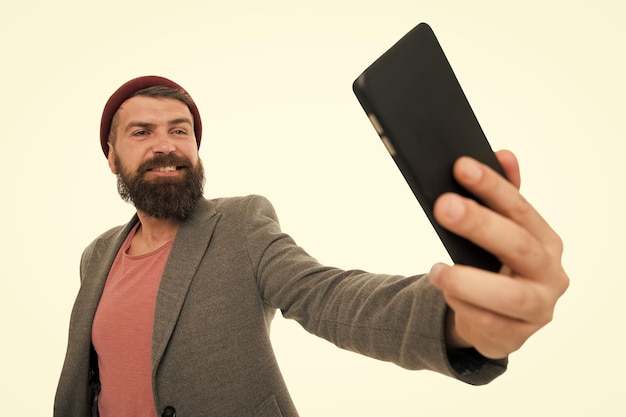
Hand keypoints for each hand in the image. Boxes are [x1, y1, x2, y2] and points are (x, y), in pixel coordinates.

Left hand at [428, 150, 568, 358]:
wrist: (499, 319)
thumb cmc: (498, 266)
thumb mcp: (501, 232)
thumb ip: (503, 196)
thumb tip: (504, 154)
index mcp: (546, 241)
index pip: (520, 209)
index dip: (492, 187)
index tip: (461, 166)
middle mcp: (550, 274)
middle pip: (518, 247)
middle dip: (480, 225)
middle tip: (443, 206)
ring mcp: (538, 309)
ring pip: (511, 297)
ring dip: (470, 280)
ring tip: (436, 271)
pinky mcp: (517, 337)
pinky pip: (489, 324)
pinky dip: (465, 307)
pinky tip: (447, 294)